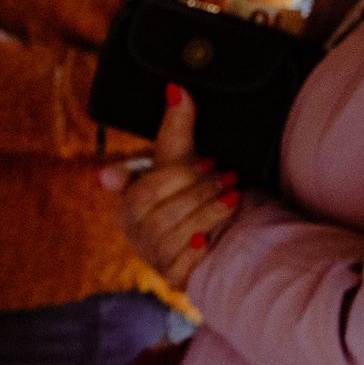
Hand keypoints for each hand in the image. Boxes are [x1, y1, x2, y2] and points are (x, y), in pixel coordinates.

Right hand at [99, 88, 243, 289]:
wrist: (214, 236)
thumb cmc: (189, 194)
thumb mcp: (182, 159)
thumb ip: (176, 126)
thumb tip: (177, 89)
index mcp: (129, 200)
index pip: (144, 186)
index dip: (176, 175)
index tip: (207, 162)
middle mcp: (134, 229)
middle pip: (161, 208)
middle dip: (200, 190)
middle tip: (228, 176)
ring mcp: (151, 253)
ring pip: (175, 233)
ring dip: (209, 213)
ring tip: (234, 197)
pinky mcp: (171, 275)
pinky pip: (182, 264)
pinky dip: (199, 250)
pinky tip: (212, 238)